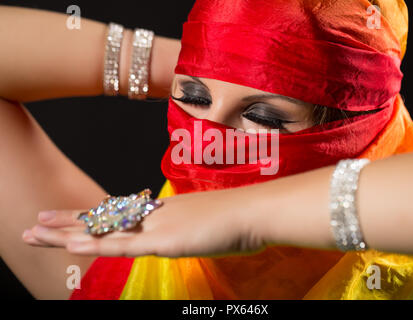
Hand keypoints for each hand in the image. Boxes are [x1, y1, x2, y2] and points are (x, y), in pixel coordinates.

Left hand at [22, 188, 266, 257]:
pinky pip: (125, 244)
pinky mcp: (167, 241)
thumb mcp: (207, 222)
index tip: (69, 217)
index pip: (120, 214)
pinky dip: (97, 244)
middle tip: (36, 222)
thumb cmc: (238, 218)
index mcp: (163, 212)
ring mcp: (159, 227)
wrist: (256, 211)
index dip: (92, 216)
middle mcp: (155, 216)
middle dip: (68, 222)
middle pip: (105, 218)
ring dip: (68, 232)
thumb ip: (189, 226)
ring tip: (36, 232)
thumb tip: (184, 231)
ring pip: (106, 230)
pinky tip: (72, 243)